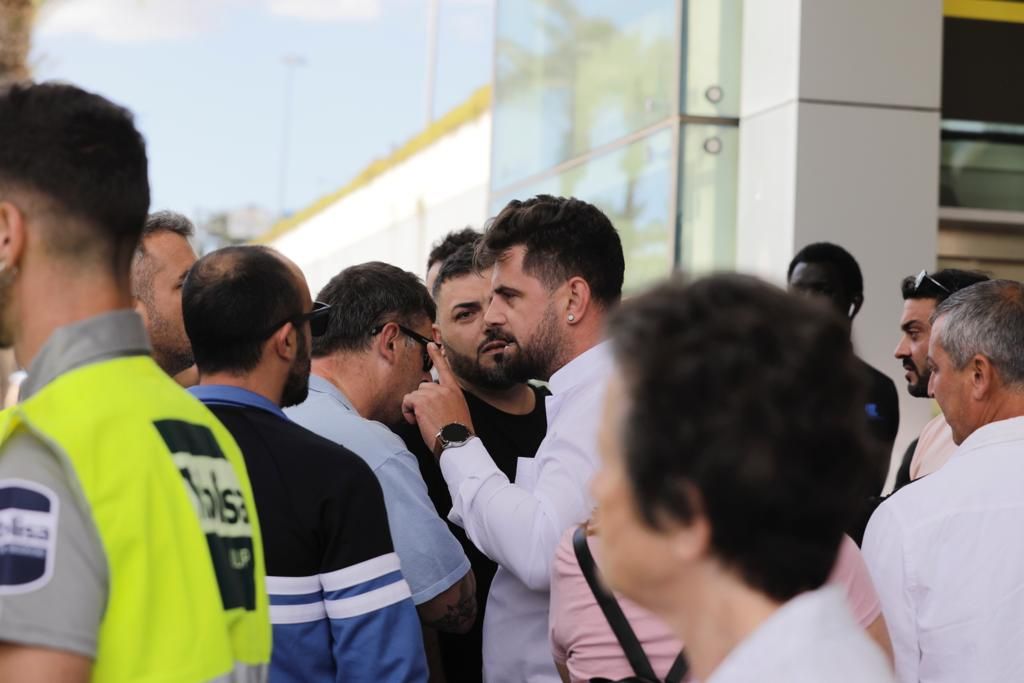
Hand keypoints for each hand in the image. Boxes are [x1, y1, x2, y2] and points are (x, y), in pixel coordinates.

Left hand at [402, 343, 474, 457]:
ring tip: (424, 421)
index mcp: (454, 390)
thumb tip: (433, 402)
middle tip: (428, 417)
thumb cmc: (457, 433)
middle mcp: (443, 389)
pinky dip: (408, 412)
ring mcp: (432, 394)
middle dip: (420, 401)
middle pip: (422, 387)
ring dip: (414, 408)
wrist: (457, 442)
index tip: (431, 344)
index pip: (445, 369)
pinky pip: (407, 401)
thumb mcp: (458, 411)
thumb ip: (446, 401)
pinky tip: (417, 421)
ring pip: (414, 395)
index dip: (437, 356)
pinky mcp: (421, 401)